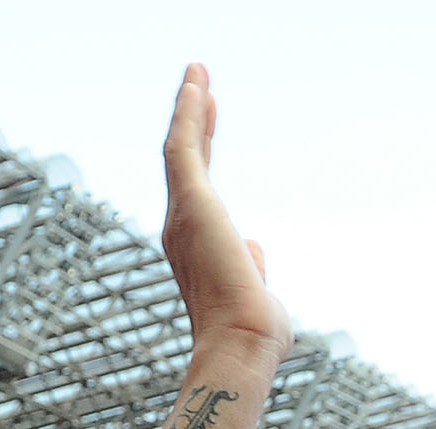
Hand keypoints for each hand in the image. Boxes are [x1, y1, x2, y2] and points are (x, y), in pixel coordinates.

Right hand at [160, 65, 290, 364]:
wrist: (240, 347)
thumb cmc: (252, 335)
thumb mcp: (255, 293)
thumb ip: (250, 266)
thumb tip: (252, 249)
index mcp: (195, 249)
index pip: (196, 190)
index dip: (201, 153)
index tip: (208, 122)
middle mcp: (180, 229)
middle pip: (185, 164)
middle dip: (193, 123)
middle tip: (199, 88)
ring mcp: (182, 215)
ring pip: (180, 149)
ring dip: (189, 109)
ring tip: (197, 75)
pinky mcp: (192, 203)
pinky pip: (183, 146)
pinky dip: (188, 113)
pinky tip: (196, 84)